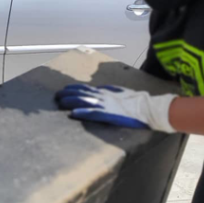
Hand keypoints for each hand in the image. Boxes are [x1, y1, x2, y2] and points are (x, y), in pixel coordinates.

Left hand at [55, 84, 175, 132]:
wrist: (147, 107)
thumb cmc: (136, 101)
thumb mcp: (121, 92)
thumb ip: (110, 90)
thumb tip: (101, 89)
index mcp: (105, 92)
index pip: (85, 88)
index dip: (73, 88)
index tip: (64, 89)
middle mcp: (102, 96)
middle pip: (81, 93)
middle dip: (67, 94)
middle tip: (56, 96)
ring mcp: (105, 105)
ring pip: (84, 100)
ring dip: (71, 101)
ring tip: (60, 102)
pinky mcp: (109, 114)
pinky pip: (93, 113)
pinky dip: (83, 112)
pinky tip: (74, 113)